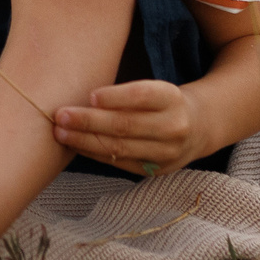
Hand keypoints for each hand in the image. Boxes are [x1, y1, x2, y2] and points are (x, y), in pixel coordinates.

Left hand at [52, 80, 203, 173]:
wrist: (199, 127)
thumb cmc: (163, 103)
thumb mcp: (155, 89)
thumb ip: (126, 95)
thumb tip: (83, 101)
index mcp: (172, 98)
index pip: (141, 96)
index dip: (115, 97)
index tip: (90, 95)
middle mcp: (173, 127)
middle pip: (126, 125)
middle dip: (89, 121)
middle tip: (61, 115)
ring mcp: (166, 152)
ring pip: (119, 148)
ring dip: (85, 141)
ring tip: (60, 132)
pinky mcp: (155, 170)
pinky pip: (119, 162)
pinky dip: (94, 153)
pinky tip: (76, 145)